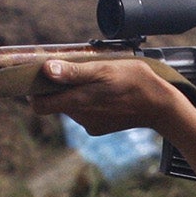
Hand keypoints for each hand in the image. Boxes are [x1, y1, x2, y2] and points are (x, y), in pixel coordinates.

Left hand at [28, 58, 181, 134]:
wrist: (160, 105)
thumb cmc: (134, 81)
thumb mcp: (103, 69)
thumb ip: (74, 72)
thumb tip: (47, 70)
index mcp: (77, 102)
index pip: (39, 105)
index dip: (35, 91)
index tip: (39, 77)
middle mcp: (80, 117)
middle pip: (55, 103)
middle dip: (58, 87)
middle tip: (71, 69)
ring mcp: (91, 124)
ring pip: (71, 106)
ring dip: (75, 92)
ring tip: (94, 78)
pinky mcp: (101, 127)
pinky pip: (85, 113)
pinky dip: (89, 101)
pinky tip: (105, 92)